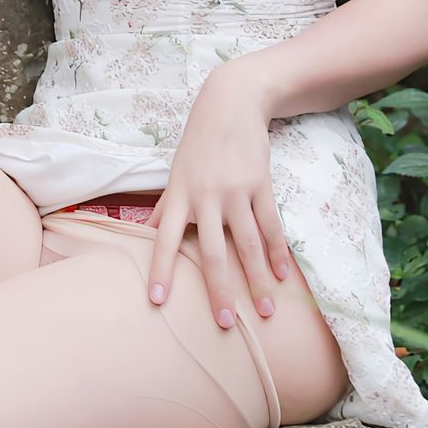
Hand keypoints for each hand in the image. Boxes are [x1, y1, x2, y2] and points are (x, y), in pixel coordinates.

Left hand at [146, 66, 291, 327]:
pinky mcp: (262, 185)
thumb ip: (165, 206)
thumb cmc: (198, 143)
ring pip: (248, 244)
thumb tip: (145, 234)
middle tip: (223, 323)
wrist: (231, 103)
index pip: (163, 238)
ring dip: (258, 281)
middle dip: (219, 290)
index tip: (156, 300)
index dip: (160, 269)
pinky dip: (279, 253)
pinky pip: (272, 226)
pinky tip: (283, 276)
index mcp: (179, 194)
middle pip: (213, 252)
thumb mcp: (175, 172)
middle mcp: (206, 196)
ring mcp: (236, 191)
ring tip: (265, 311)